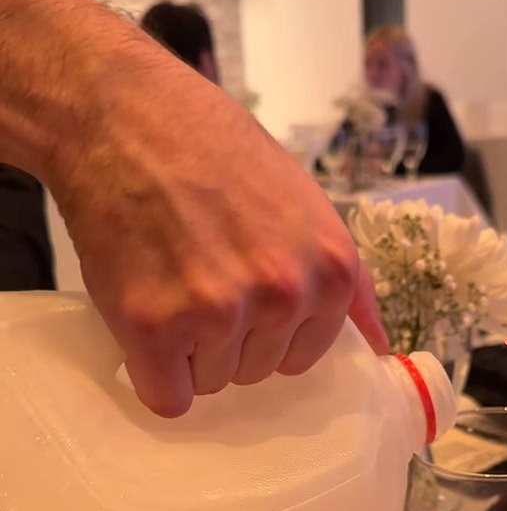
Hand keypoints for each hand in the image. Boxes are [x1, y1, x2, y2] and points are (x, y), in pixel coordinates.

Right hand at [53, 48, 387, 416]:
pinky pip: (166, 395)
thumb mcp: (305, 201)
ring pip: (210, 382)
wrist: (123, 114)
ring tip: (166, 280)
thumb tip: (378, 343)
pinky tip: (143, 322)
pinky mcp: (157, 325)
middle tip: (194, 271)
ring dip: (185, 351)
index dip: (265, 331)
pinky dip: (151, 374)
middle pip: (257, 371)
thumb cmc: (211, 148)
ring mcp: (220, 312)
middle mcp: (285, 295)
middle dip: (225, 338)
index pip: (304, 357)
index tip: (237, 291)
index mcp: (331, 270)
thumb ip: (344, 276)